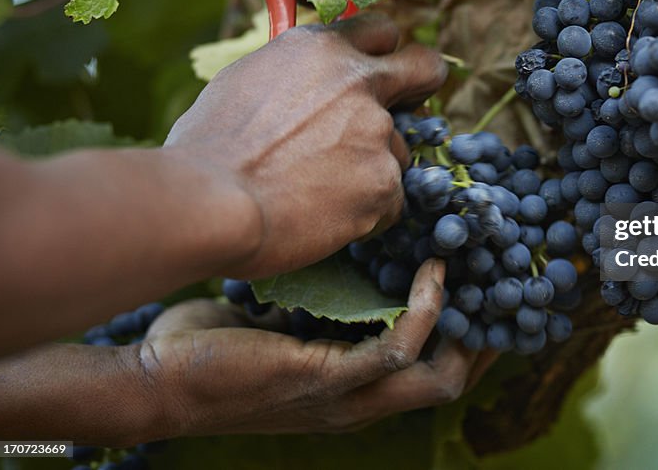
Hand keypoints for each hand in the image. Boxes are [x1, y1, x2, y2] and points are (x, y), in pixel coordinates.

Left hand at [141, 260, 492, 436]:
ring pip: (440, 373)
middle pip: (452, 381)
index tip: (483, 292)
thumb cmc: (210, 348)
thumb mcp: (280, 321)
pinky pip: (399, 346)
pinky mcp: (328, 380)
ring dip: (464, 322)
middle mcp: (361, 403)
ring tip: (469, 268)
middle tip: (500, 282)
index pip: (432, 375)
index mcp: (353, 392)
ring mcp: (348, 398)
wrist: (157, 381)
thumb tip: (334, 253)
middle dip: (486, 338)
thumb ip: (316, 302)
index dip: (467, 342)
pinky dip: (422, 307)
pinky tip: (428, 270)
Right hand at [164, 14, 447, 278]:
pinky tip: (324, 217)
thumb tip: (302, 81)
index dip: (381, 55)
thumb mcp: (245, 81)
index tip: (377, 72)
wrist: (209, 203)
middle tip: (409, 108)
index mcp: (321, 49)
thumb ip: (292, 75)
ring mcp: (377, 133)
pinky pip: (390, 201)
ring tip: (319, 192)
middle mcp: (358, 82)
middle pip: (425, 70)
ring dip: (373, 169)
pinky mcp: (385, 184)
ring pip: (399, 151)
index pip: (381, 31)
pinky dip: (367, 212)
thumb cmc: (207, 149)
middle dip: (422, 87)